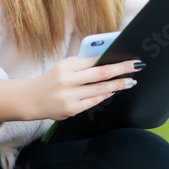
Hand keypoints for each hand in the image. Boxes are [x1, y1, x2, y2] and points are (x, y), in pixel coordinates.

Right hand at [25, 56, 141, 120]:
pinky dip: (105, 96)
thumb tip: (106, 60)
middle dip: (121, 69)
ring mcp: (70, 96)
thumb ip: (82, 64)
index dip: (112, 59)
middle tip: (137, 66)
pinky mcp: (72, 109)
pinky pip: (94, 101)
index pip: (94, 60)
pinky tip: (113, 92)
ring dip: (118, 85)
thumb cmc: (51, 80)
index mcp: (66, 66)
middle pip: (101, 74)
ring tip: (130, 81)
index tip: (128, 58)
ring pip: (100, 89)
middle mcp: (68, 80)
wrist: (31, 99)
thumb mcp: (63, 66)